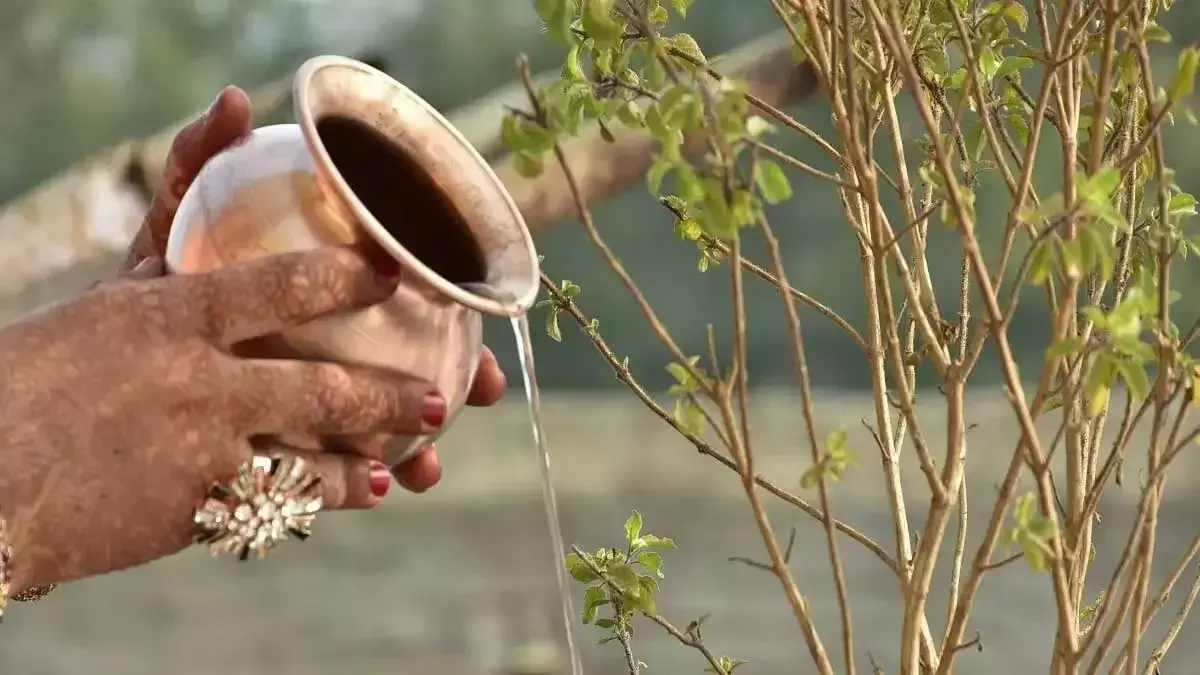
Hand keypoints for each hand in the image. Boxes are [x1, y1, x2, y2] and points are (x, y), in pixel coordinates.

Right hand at [0, 247, 445, 591]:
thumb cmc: (42, 375)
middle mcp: (192, 381)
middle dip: (388, 397)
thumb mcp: (115, 294)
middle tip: (436, 402)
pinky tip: (360, 495)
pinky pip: (274, 508)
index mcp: (170, 315)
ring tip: (412, 465)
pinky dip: (321, 502)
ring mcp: (193, 451)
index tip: (397, 272)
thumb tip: (239, 109)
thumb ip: (180, 224)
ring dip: (366, 464)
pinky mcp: (185, 510)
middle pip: (321, 388)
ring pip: (311, 461)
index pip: (281, 285)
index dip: (350, 277)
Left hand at [120, 86, 507, 492]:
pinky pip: (332, 471)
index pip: (406, 295)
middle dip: (458, 378)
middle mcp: (331, 347)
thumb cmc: (150, 280)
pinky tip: (376, 489)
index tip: (476, 310)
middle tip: (485, 387)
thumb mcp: (173, 219)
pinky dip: (358, 484)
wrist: (105, 360)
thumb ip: (198, 162)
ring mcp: (312, 401)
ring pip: (383, 424)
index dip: (452, 300)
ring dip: (419, 446)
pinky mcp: (283, 450)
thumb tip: (236, 101)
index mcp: (324, 296)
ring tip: (429, 466)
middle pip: (414, 361)